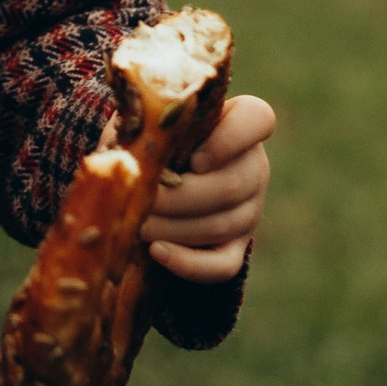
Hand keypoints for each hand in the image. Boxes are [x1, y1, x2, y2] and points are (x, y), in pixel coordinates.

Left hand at [144, 92, 274, 281]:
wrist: (149, 178)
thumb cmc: (150, 139)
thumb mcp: (147, 122)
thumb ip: (146, 123)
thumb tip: (128, 140)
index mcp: (239, 124)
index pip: (258, 120)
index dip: (230, 139)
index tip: (194, 158)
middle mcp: (253, 166)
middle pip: (231, 185)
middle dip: (178, 197)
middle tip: (142, 198)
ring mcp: (249, 210)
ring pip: (220, 225)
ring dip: (172, 227)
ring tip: (136, 222)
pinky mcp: (236, 246)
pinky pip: (223, 265)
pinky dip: (188, 263)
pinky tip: (156, 251)